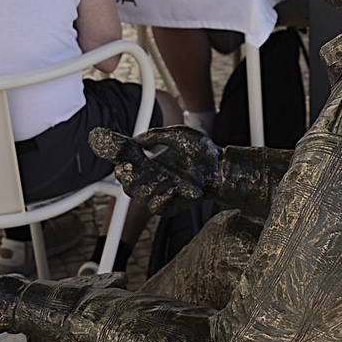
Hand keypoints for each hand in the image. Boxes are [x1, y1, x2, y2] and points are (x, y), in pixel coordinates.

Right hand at [92, 126, 221, 213]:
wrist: (221, 167)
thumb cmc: (203, 151)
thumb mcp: (177, 135)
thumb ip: (154, 135)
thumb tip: (134, 139)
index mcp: (152, 165)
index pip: (126, 169)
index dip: (120, 164)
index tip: (121, 158)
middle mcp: (154, 180)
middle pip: (127, 185)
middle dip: (127, 176)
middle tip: (132, 167)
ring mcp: (162, 194)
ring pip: (139, 195)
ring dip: (149, 184)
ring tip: (165, 175)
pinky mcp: (171, 207)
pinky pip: (155, 206)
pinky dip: (161, 196)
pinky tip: (172, 187)